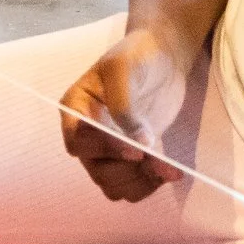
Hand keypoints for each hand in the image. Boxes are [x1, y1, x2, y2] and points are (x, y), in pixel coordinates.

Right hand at [59, 26, 192, 201]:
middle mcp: (87, 133)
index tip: (135, 149)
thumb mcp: (124, 68)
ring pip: (111, 184)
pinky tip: (167, 172)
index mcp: (77, 107)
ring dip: (138, 182)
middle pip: (95, 168)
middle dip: (127, 170)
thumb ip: (124, 104)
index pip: (77, 140)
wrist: (162, 59)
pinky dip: (148, 185)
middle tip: (157, 161)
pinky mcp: (130, 157)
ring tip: (165, 169)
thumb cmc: (138, 56)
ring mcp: (108, 148)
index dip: (102, 149)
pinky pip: (130, 187)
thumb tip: (138, 144)